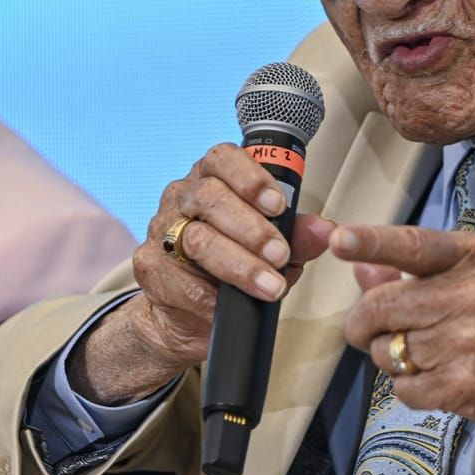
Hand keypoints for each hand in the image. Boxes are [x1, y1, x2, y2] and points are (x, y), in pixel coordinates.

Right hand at [74, 143, 335, 403]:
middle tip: (280, 254)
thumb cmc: (233, 270)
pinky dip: (206, 296)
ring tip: (270, 285)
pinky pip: (176, 278)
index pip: (223, 159)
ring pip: (197, 239)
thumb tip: (326, 230)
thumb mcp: (273, 251)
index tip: (278, 205)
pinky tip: (225, 306)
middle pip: (210, 197)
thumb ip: (297, 238)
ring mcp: (161, 230)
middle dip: (252, 228)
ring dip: (238, 264)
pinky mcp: (148, 266)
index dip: (251, 178)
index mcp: (211, 180)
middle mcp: (182, 198)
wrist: (188, 315)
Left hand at [333, 224, 474, 458]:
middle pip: (380, 307)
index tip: (339, 241)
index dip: (371, 243)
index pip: (412, 245)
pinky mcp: (465, 384)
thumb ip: (411, 273)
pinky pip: (403, 388)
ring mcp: (469, 342)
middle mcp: (472, 294)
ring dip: (393, 358)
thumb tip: (361, 268)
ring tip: (430, 354)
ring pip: (386, 351)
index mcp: (472, 258)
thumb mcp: (469, 279)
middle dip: (364, 324)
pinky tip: (440, 378)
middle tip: (375, 330)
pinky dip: (411, 388)